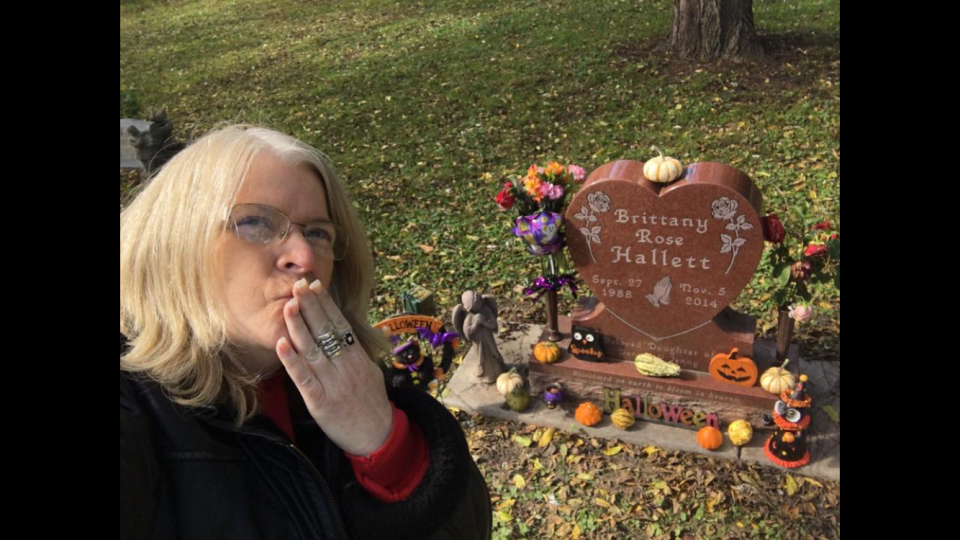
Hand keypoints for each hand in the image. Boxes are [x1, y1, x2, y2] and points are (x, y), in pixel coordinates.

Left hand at [276, 278, 392, 456]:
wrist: (378, 438)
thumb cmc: (372, 404)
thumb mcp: (371, 372)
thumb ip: (356, 353)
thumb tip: (345, 333)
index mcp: (358, 358)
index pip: (340, 323)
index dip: (326, 303)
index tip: (314, 284)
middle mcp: (346, 366)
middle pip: (326, 331)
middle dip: (310, 306)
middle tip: (297, 285)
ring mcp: (333, 383)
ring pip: (312, 350)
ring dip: (298, 326)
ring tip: (287, 305)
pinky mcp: (320, 402)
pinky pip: (304, 378)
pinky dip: (292, 361)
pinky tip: (282, 344)